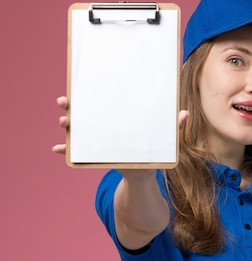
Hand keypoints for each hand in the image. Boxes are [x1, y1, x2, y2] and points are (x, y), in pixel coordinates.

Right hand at [51, 96, 189, 154]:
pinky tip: (57, 148)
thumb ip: (172, 126)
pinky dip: (65, 150)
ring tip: (64, 122)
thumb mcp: (161, 138)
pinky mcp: (92, 155)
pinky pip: (74, 152)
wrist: (143, 173)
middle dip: (70, 106)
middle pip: (83, 112)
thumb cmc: (150, 150)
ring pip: (76, 129)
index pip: (100, 101)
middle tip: (65, 102)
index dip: (88, 93)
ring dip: (67, 124)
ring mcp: (95, 140)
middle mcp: (102, 126)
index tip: (79, 87)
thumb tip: (185, 113)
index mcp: (116, 117)